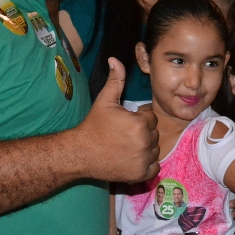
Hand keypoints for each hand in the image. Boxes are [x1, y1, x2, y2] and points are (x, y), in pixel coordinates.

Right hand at [77, 58, 159, 182]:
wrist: (80, 153)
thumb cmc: (93, 125)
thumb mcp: (105, 100)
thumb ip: (115, 80)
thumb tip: (115, 59)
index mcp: (140, 124)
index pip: (151, 119)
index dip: (139, 119)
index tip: (126, 122)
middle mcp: (144, 143)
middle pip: (154, 134)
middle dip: (142, 133)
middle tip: (124, 135)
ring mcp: (142, 161)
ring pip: (154, 150)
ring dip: (145, 148)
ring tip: (127, 146)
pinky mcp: (139, 175)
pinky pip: (154, 168)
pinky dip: (146, 165)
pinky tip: (132, 158)